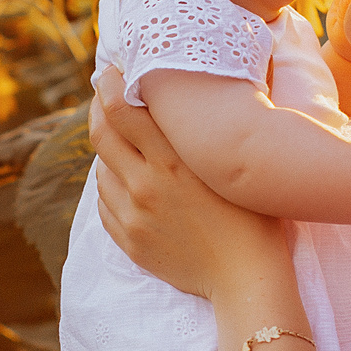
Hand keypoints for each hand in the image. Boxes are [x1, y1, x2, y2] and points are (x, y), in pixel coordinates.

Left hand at [87, 69, 287, 297]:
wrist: (246, 277)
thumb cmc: (252, 215)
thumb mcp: (227, 165)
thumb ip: (198, 134)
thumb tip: (177, 100)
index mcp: (172, 161)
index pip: (120, 109)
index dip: (106, 85)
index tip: (107, 73)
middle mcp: (145, 186)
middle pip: (101, 135)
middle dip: (97, 110)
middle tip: (104, 98)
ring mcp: (133, 216)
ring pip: (101, 171)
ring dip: (110, 153)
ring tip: (127, 145)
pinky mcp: (130, 241)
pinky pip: (105, 205)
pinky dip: (112, 188)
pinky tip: (129, 184)